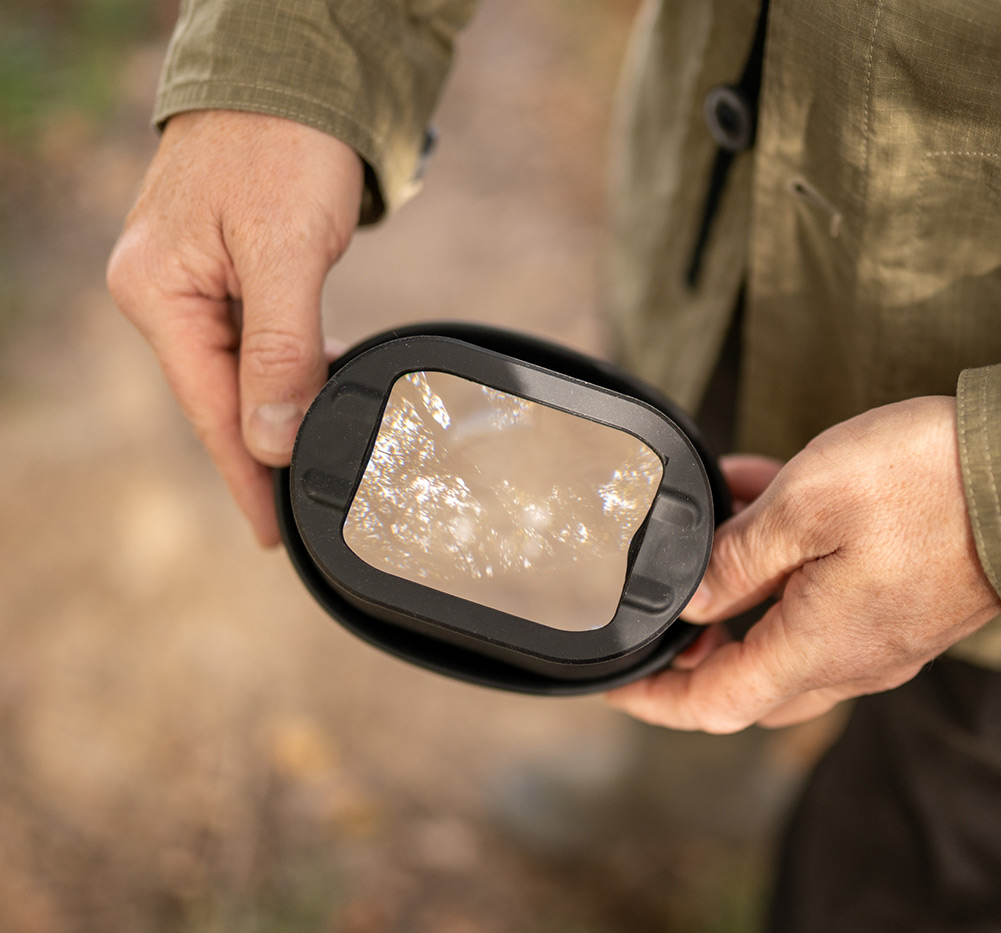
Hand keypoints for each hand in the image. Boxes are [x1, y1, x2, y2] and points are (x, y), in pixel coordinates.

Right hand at [107, 110, 362, 545]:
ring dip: (280, 414)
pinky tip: (320, 388)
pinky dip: (289, 370)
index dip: (246, 474)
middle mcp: (164, 294)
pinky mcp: (226, 271)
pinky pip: (255, 340)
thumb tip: (271, 438)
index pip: (208, 409)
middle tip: (305, 512)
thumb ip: (280, 348)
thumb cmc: (282, 150)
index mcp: (158, 293)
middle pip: (220, 397)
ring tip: (317, 464)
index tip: (272, 534)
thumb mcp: (285, 251)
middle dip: (264, 453)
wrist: (289, 77)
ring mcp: (193, 284)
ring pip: (241, 372)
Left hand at [607, 397, 1000, 732]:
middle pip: (749, 679)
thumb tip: (691, 600)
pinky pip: (832, 600)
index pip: (712, 705)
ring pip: (789, 631)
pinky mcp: (909, 603)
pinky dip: (792, 564)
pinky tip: (772, 496)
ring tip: (717, 513)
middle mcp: (853, 661)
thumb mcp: (805, 505)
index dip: (654, 699)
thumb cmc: (928, 486)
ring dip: (744, 586)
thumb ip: (736, 558)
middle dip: (697, 648)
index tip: (616, 684)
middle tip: (662, 604)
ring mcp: (886, 635)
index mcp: (818, 651)